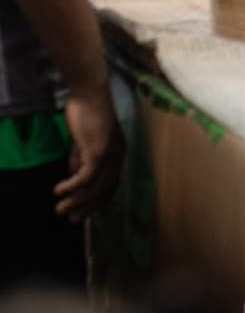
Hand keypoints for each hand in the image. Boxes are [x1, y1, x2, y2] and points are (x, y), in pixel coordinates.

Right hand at [54, 88, 123, 221]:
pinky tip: (58, 191)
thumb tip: (74, 176)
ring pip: (95, 187)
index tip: (86, 213)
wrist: (89, 92)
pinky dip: (72, 187)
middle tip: (73, 220)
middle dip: (88, 208)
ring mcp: (110, 154)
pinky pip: (85, 176)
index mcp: (119, 153)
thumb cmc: (87, 112)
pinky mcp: (98, 150)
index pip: (111, 185)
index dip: (99, 201)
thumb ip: (80, 158)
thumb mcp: (83, 141)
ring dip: (77, 202)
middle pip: (105, 190)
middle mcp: (119, 156)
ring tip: (61, 210)